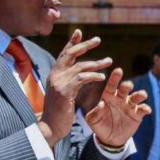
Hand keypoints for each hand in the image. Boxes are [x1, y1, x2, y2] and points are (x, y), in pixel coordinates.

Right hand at [38, 30, 112, 146]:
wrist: (50, 128)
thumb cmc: (59, 113)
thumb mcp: (63, 93)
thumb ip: (68, 82)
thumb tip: (78, 74)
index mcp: (54, 75)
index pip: (63, 54)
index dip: (72, 42)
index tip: (79, 32)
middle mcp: (55, 76)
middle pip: (70, 54)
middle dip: (85, 45)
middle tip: (98, 39)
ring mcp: (59, 83)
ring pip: (79, 66)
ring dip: (96, 63)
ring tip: (109, 61)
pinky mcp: (64, 91)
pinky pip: (81, 79)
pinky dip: (93, 76)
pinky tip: (102, 77)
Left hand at [86, 68, 151, 146]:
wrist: (110, 139)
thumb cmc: (100, 125)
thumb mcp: (93, 121)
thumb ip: (95, 113)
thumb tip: (101, 104)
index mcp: (109, 96)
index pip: (111, 85)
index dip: (115, 78)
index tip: (118, 70)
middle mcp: (121, 98)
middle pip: (125, 89)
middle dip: (127, 85)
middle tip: (127, 85)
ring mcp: (130, 106)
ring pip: (137, 97)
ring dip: (140, 94)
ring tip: (141, 95)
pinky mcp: (138, 114)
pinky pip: (143, 109)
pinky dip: (145, 108)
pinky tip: (145, 110)